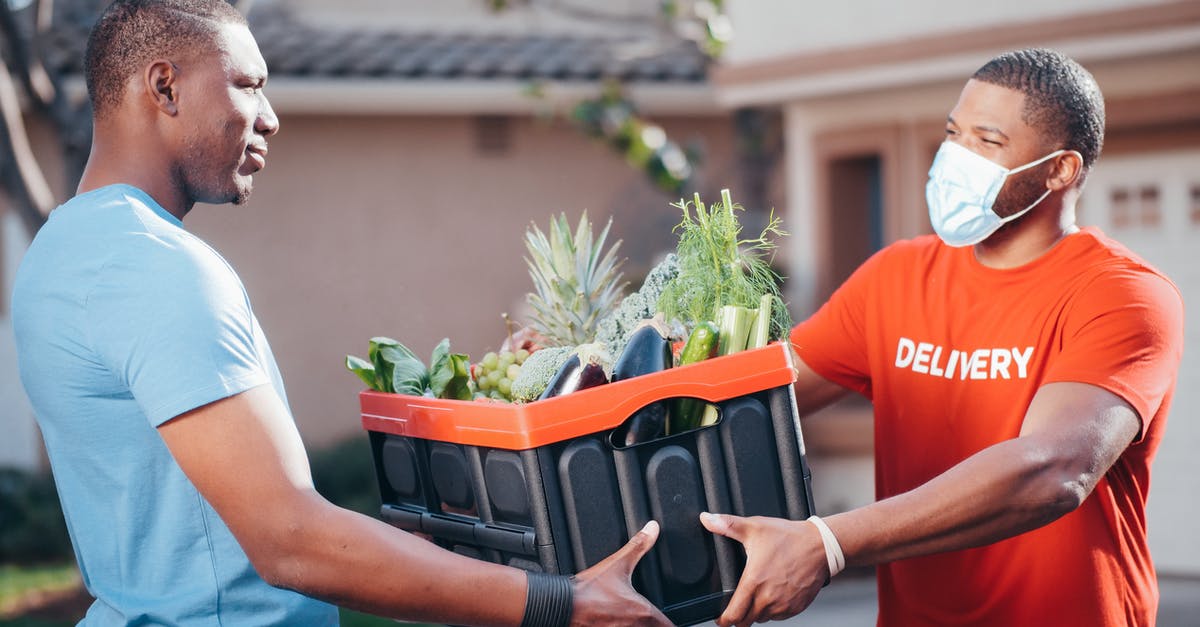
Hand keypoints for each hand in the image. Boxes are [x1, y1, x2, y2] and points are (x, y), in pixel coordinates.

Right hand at [569, 521, 671, 625]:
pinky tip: (618, 622)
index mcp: (642, 612)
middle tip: (654, 619)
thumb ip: (638, 546)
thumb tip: (652, 529)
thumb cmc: (589, 589)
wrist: (564, 604)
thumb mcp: (617, 563)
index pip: (668, 626)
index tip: (667, 619)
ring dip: (641, 626)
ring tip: (635, 619)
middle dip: (655, 625)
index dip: (669, 623)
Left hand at [700, 512, 827, 626]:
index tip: (720, 618)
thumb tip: (707, 518)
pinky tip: (772, 597)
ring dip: (756, 613)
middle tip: (736, 608)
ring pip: (763, 618)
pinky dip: (773, 611)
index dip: (724, 620)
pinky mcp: (796, 607)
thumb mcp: (754, 527)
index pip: (734, 615)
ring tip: (755, 598)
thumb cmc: (789, 537)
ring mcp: (783, 605)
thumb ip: (727, 525)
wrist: (821, 545)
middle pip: (746, 621)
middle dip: (738, 617)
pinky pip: (779, 616)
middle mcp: (768, 598)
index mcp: (754, 582)